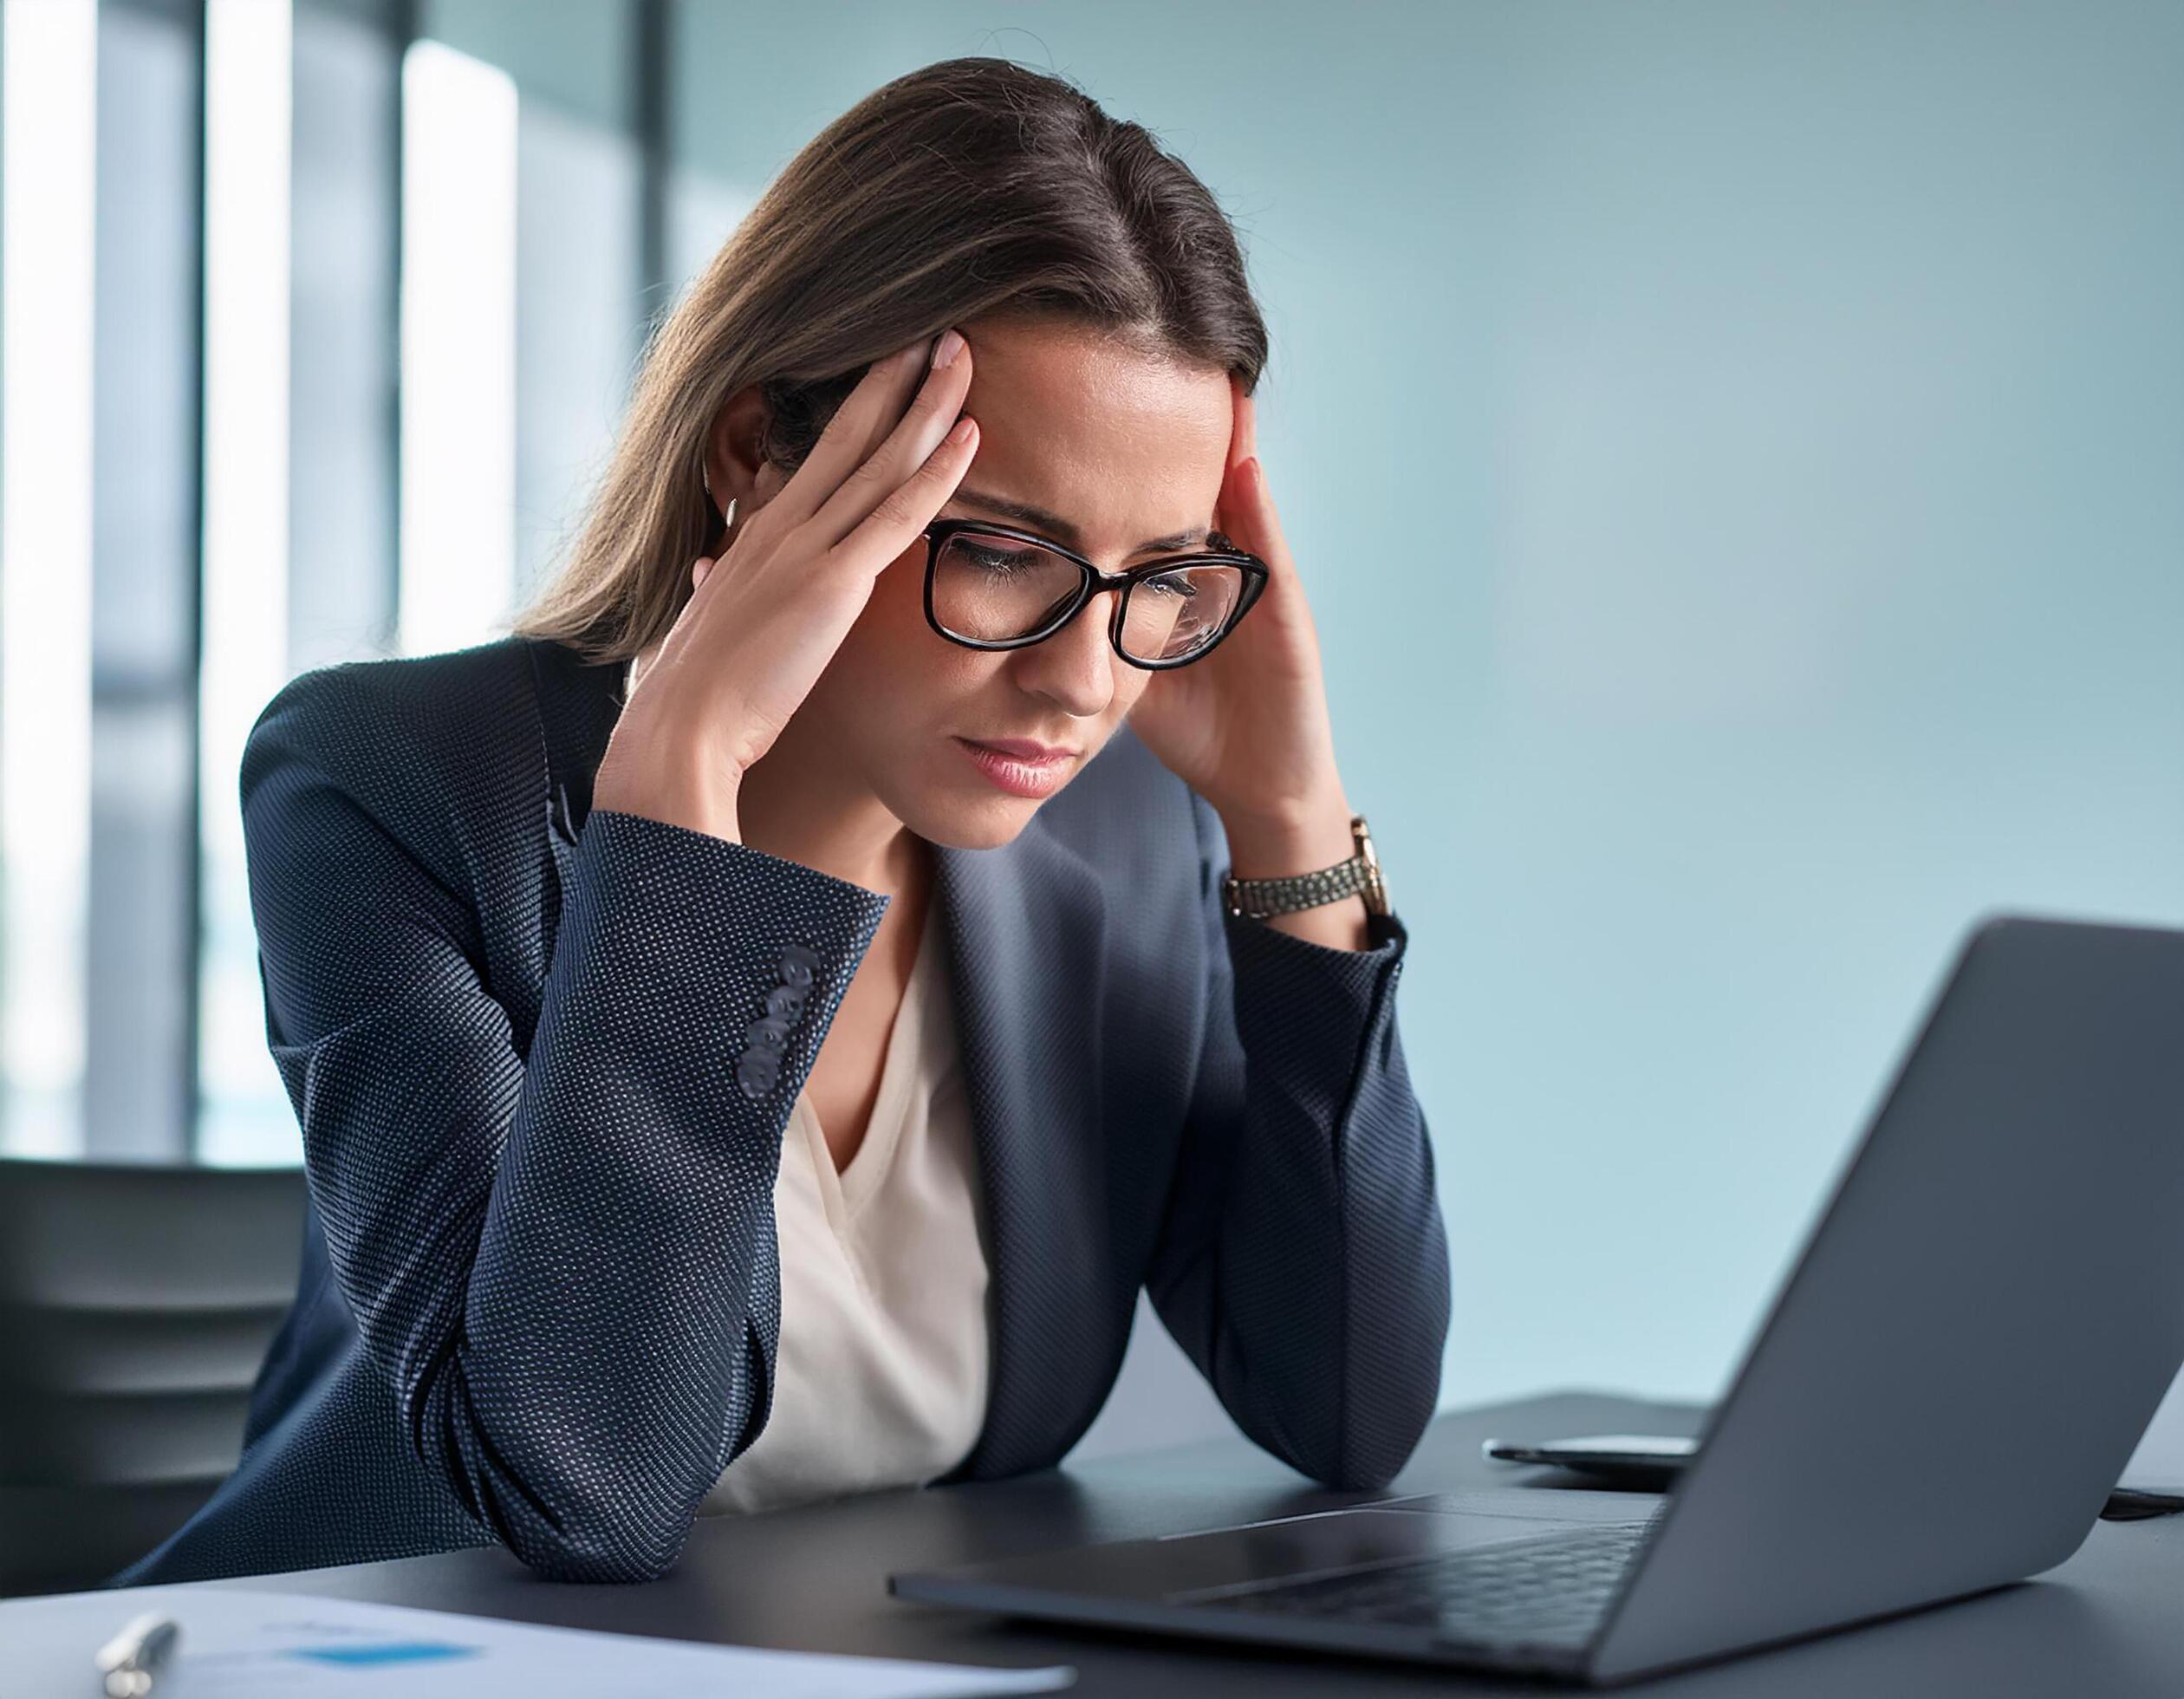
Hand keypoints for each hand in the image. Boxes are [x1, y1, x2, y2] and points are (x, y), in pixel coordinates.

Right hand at [592, 329, 979, 838]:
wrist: (679, 732)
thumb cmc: (695, 693)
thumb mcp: (704, 622)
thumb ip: (713, 586)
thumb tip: (706, 569)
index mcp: (755, 535)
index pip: (816, 456)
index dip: (856, 410)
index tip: (889, 372)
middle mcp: (779, 526)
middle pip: (849, 433)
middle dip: (894, 377)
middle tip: (936, 331)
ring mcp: (805, 549)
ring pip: (879, 458)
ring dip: (926, 402)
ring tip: (960, 353)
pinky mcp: (832, 584)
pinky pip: (897, 515)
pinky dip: (937, 471)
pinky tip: (969, 434)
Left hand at [1128, 376, 1351, 855]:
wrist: (1263, 789)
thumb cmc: (1200, 730)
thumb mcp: (1129, 665)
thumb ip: (1091, 626)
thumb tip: (1026, 603)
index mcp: (1189, 577)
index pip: (1156, 494)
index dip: (1129, 444)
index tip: (1093, 381)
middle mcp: (1228, 567)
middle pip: (1202, 476)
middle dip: (1181, 415)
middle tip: (1153, 339)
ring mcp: (1261, 586)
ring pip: (1241, 495)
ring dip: (1229, 435)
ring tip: (1210, 371)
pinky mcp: (1288, 617)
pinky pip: (1270, 551)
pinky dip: (1258, 505)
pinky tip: (1243, 462)